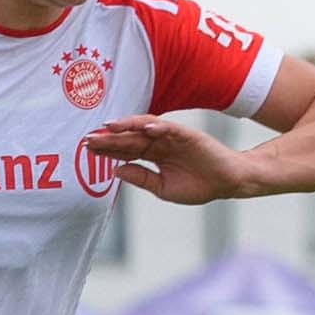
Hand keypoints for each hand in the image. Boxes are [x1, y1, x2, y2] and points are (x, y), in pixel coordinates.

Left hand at [80, 116, 250, 205]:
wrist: (227, 183)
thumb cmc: (198, 186)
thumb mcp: (163, 188)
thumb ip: (141, 178)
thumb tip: (116, 171)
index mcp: (153, 156)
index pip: (126, 150)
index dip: (107, 149)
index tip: (87, 148)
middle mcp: (159, 143)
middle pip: (130, 138)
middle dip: (109, 138)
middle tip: (88, 138)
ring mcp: (172, 137)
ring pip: (146, 128)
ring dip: (128, 126)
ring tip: (110, 127)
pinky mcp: (188, 135)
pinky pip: (170, 128)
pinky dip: (158, 126)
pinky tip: (144, 128)